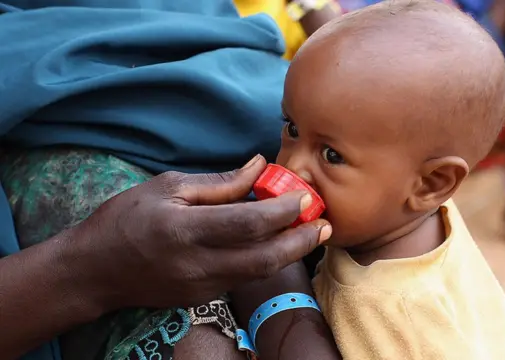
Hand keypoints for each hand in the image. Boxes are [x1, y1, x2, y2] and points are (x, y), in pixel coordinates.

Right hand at [71, 155, 331, 309]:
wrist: (94, 270)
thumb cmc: (125, 219)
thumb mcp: (168, 187)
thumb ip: (220, 182)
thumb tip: (259, 166)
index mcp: (185, 229)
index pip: (249, 223)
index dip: (283, 211)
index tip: (304, 196)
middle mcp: (197, 264)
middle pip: (265, 257)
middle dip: (301, 241)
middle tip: (324, 223)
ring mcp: (201, 286)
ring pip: (259, 272)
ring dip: (289, 253)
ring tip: (310, 233)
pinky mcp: (202, 297)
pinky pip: (243, 278)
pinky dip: (265, 261)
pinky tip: (276, 244)